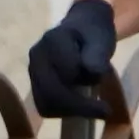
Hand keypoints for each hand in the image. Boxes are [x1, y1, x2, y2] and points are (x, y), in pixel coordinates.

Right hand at [26, 0, 126, 121]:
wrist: (83, 27)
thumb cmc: (94, 33)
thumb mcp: (102, 40)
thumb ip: (97, 54)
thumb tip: (92, 71)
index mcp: (52, 41)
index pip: (66, 74)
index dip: (86, 84)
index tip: (105, 84)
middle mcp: (36, 56)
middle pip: (50, 95)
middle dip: (78, 107)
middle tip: (104, 111)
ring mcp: (33, 71)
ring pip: (45, 105)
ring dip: (71, 110)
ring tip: (91, 105)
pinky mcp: (35, 84)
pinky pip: (45, 106)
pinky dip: (64, 111)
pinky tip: (80, 105)